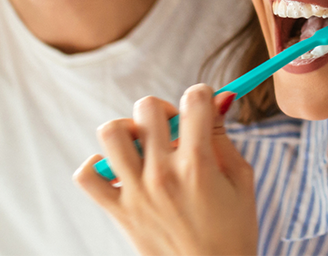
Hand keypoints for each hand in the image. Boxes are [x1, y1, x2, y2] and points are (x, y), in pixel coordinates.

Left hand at [76, 85, 256, 255]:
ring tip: (143, 145)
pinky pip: (87, 175)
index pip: (193, 100)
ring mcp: (136, 192)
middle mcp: (162, 174)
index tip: (202, 105)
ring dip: (127, 129)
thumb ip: (224, 137)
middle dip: (164, 109)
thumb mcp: (241, 180)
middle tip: (173, 129)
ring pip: (111, 132)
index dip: (201, 95)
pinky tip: (119, 169)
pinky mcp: (119, 211)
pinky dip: (97, 165)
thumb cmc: (234, 232)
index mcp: (198, 164)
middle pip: (147, 108)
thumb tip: (216, 99)